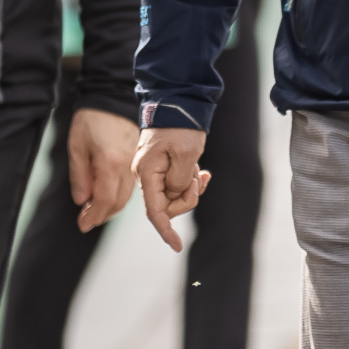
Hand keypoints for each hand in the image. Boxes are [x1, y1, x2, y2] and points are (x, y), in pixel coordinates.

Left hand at [67, 107, 141, 232]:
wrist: (111, 97)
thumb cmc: (90, 120)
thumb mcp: (76, 147)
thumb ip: (79, 176)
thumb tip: (81, 200)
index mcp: (110, 163)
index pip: (104, 199)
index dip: (93, 216)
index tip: (82, 225)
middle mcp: (126, 165)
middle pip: (118, 201)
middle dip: (102, 215)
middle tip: (86, 221)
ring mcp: (133, 162)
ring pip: (126, 195)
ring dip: (111, 208)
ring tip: (94, 211)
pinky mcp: (135, 158)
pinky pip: (130, 184)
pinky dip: (118, 195)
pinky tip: (106, 195)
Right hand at [132, 127, 212, 252]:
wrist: (178, 102)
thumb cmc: (181, 126)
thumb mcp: (185, 154)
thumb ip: (179, 180)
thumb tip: (175, 194)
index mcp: (146, 173)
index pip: (154, 211)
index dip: (165, 230)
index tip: (176, 246)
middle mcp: (146, 175)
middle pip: (167, 205)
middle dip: (186, 198)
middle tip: (199, 178)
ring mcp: (154, 172)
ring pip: (174, 195)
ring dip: (190, 187)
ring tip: (198, 168)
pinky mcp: (163, 168)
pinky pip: (177, 185)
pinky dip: (191, 182)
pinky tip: (202, 173)